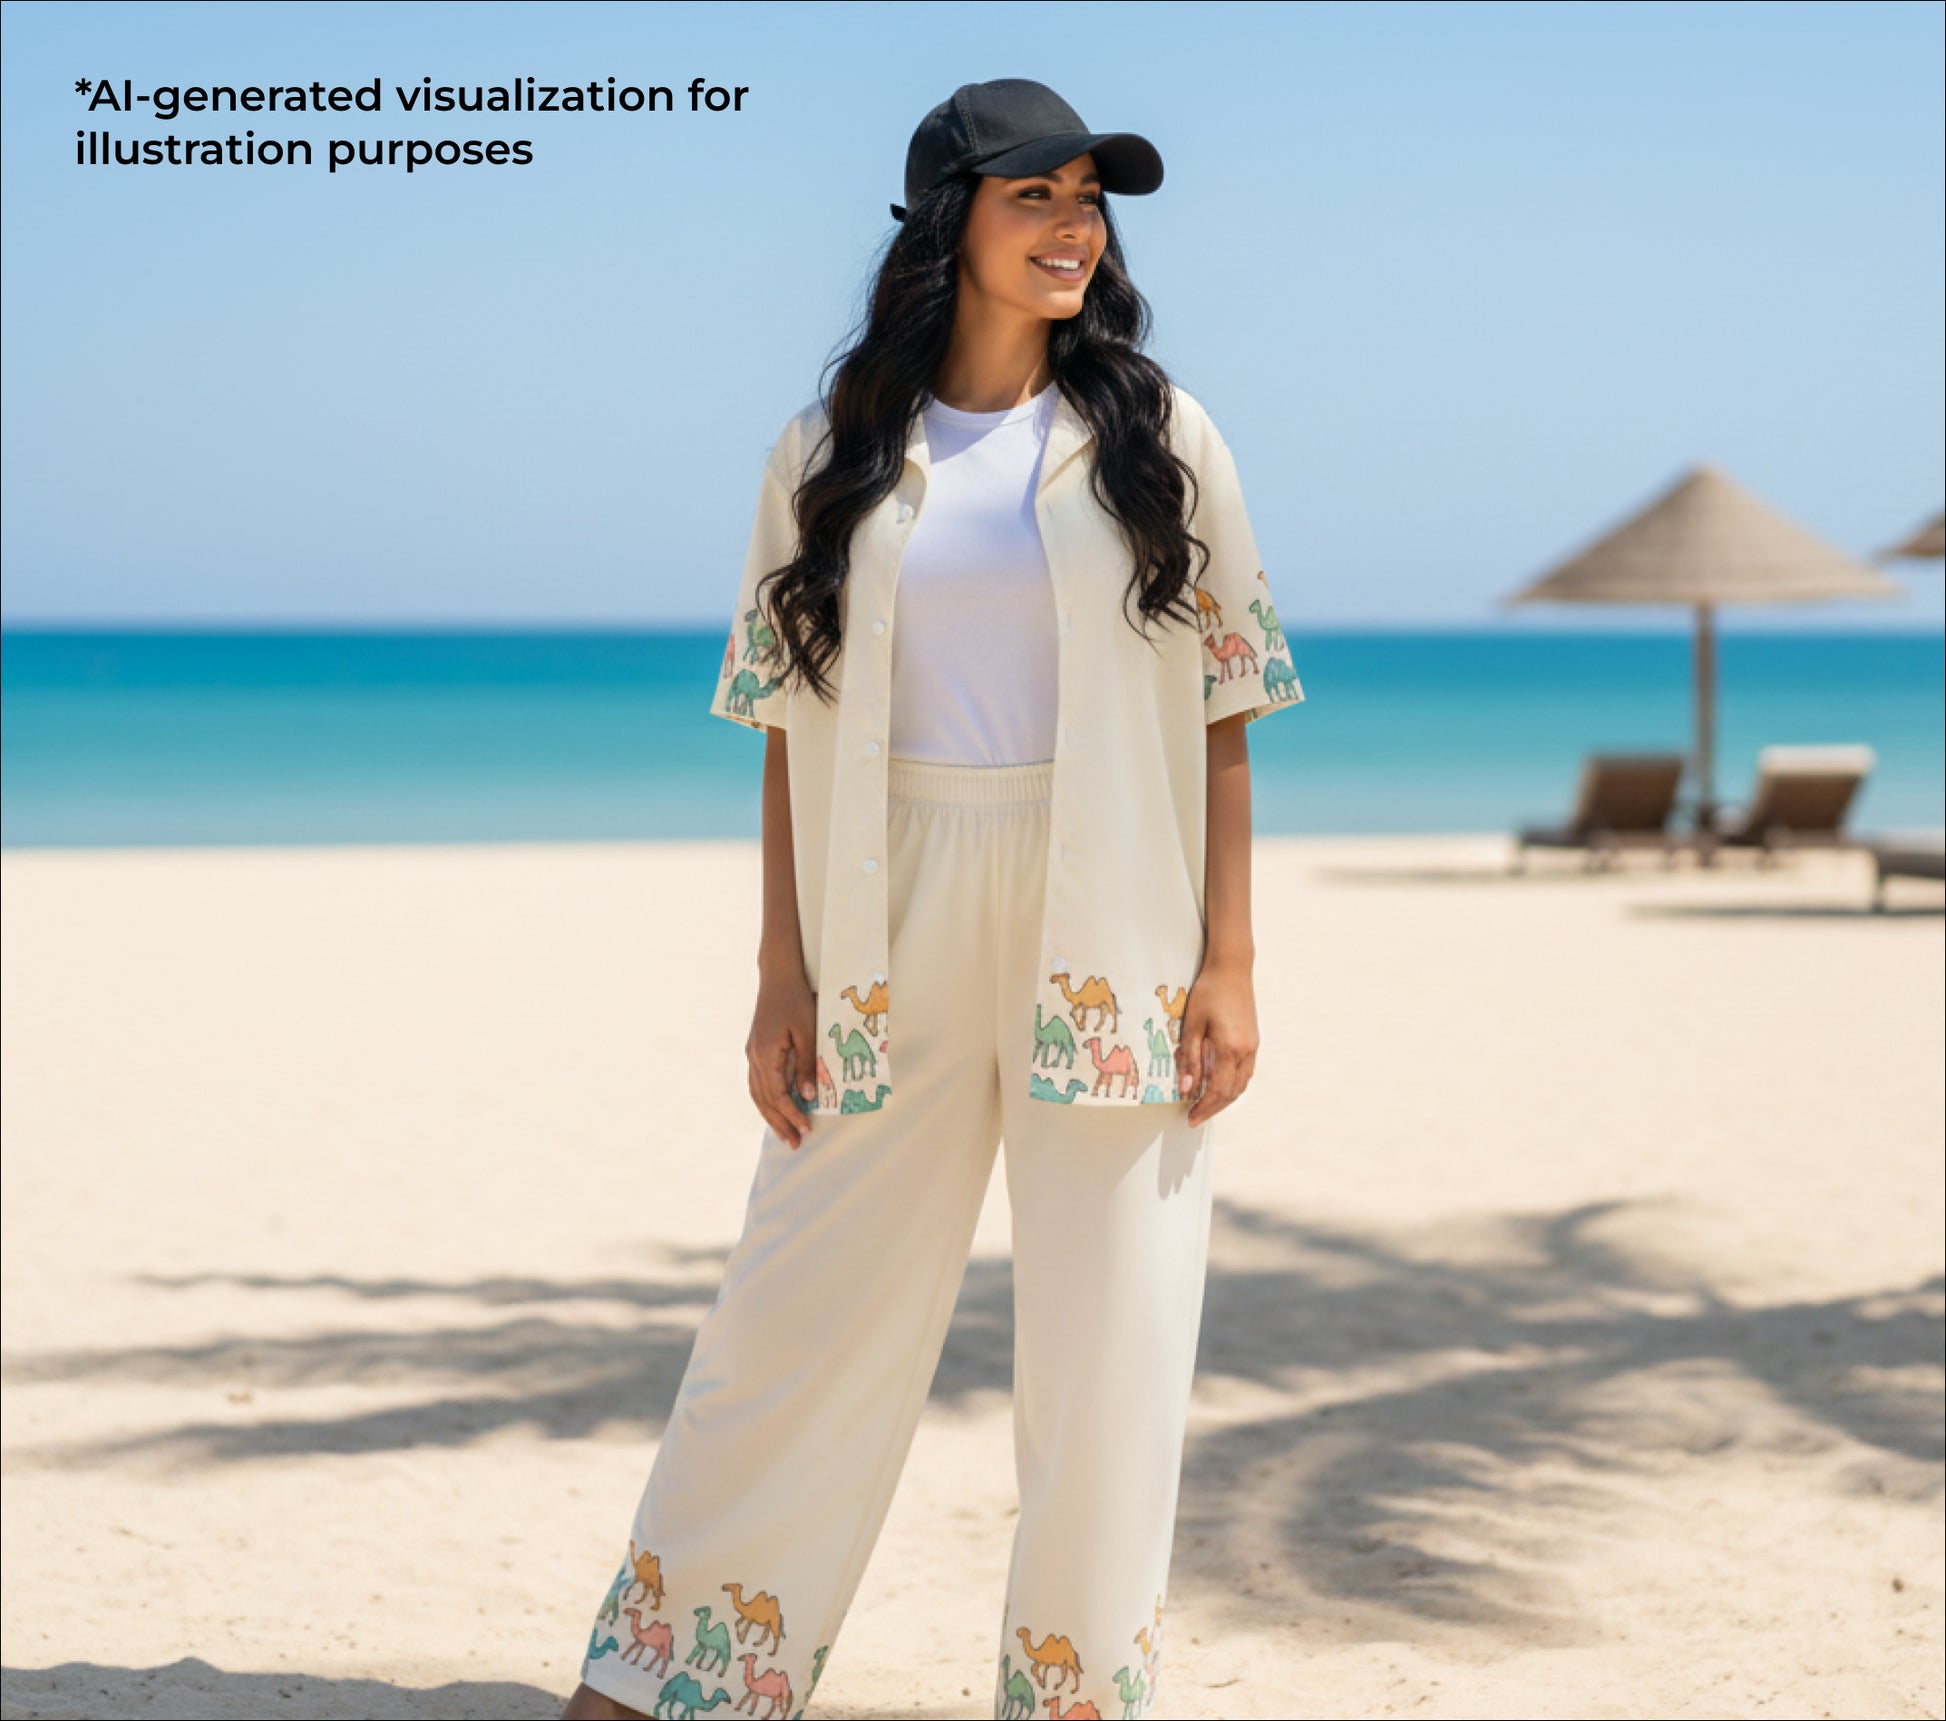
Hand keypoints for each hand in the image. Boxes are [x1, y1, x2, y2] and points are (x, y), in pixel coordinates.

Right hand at [746, 965, 819, 1147]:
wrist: (778, 976)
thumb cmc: (797, 1000)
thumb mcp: (808, 1032)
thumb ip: (807, 1064)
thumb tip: (808, 1095)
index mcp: (765, 1054)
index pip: (777, 1095)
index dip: (791, 1114)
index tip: (805, 1129)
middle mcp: (753, 1057)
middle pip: (763, 1100)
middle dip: (779, 1123)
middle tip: (793, 1143)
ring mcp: (751, 1053)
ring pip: (756, 1093)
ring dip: (770, 1115)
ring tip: (784, 1133)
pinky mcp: (755, 1049)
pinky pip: (757, 1082)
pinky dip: (765, 1099)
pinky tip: (774, 1107)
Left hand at [1176, 956, 1258, 1126]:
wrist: (1232, 968)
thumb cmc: (1209, 992)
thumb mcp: (1192, 1025)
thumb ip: (1190, 1059)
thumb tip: (1186, 1088)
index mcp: (1230, 1049)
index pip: (1217, 1090)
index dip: (1203, 1108)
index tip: (1190, 1118)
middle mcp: (1246, 1051)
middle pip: (1232, 1093)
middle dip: (1213, 1109)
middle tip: (1195, 1117)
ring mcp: (1253, 1046)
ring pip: (1241, 1084)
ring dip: (1224, 1099)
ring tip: (1206, 1105)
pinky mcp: (1253, 1040)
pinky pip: (1245, 1072)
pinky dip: (1233, 1085)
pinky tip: (1220, 1085)